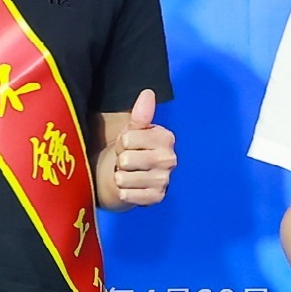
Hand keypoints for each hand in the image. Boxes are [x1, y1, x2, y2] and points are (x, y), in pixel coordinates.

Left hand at [102, 89, 175, 209]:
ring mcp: (164, 180)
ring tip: (128, 174)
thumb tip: (147, 93)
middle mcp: (169, 159)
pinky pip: (128, 195)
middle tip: (127, 162)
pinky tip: (130, 188)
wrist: (128, 176)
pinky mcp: (156, 198)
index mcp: (166, 138)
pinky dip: (124, 192)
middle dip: (121, 161)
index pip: (128, 139)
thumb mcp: (132, 131)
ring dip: (121, 178)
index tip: (128, 146)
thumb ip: (140, 114)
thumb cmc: (131, 150)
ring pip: (125, 178)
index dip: (122, 143)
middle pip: (127, 160)